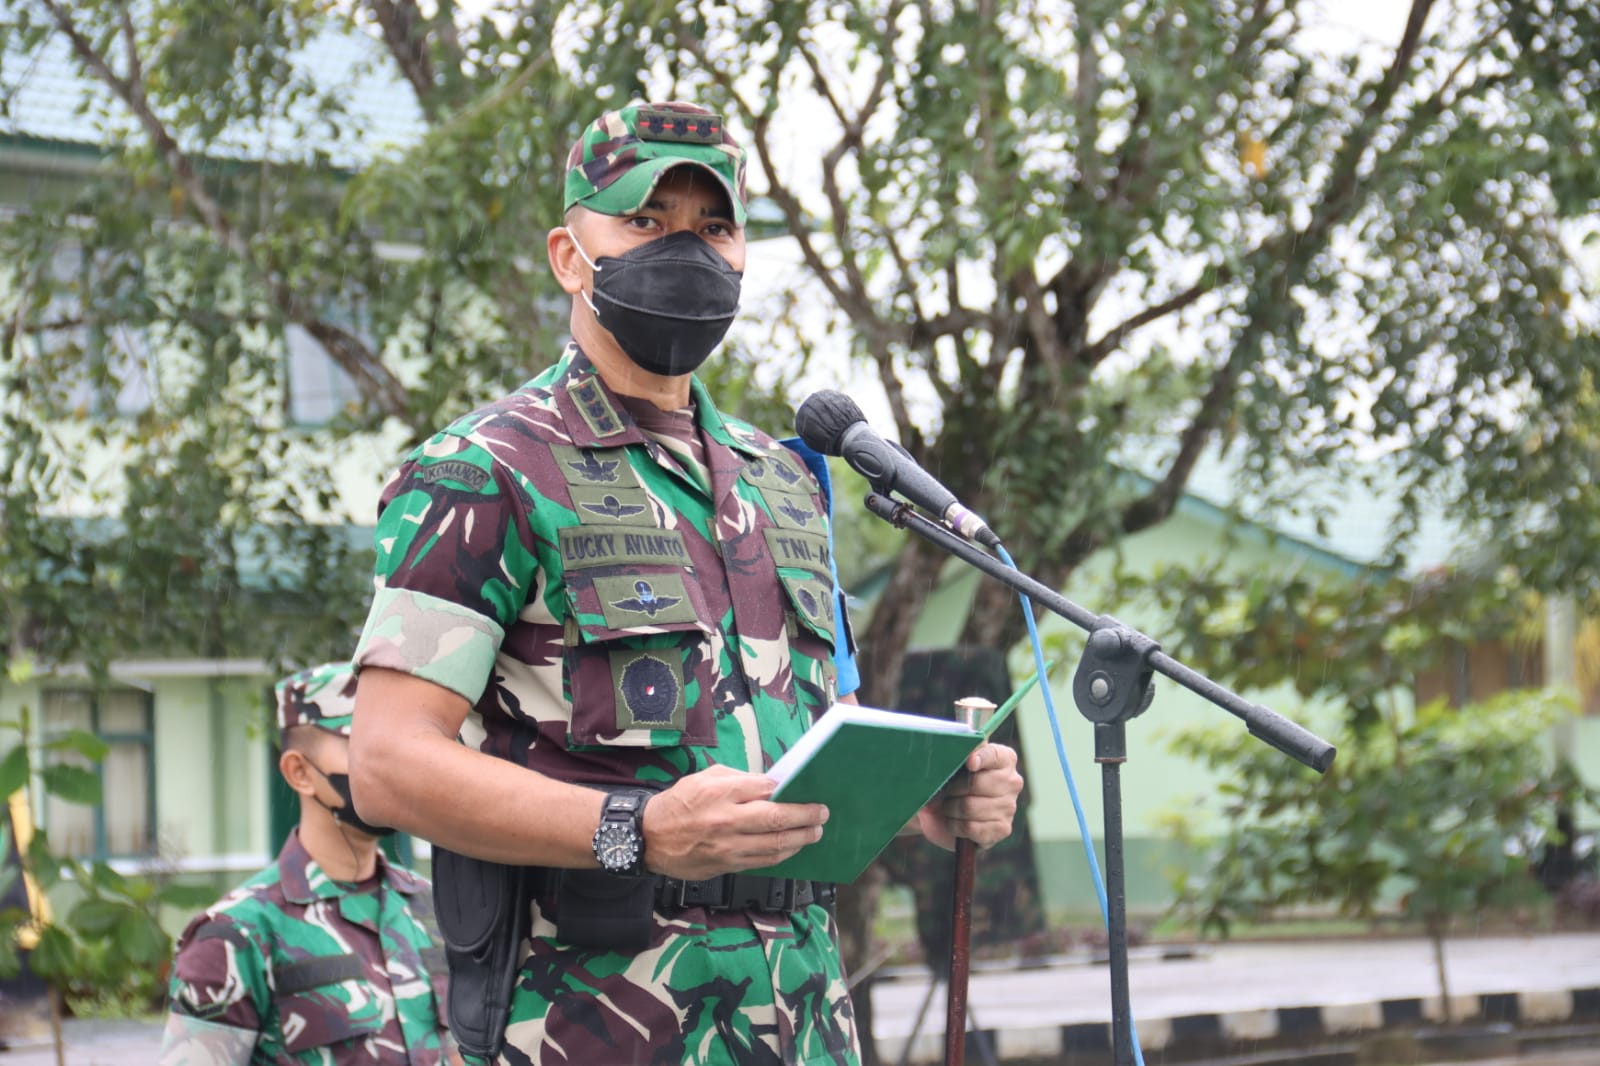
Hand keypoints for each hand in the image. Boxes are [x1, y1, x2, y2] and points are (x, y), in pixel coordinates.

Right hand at [640, 764, 828, 879]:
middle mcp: (726, 820)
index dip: (790, 792)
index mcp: (720, 792)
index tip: (805, 790)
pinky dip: (782, 855)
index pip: (766, 790)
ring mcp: (727, 847)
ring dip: (800, 839)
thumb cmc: (677, 804)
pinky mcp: (725, 866)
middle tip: (822, 813)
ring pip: (774, 846)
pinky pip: (762, 862)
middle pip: (777, 819)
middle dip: (806, 816)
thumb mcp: (703, 778)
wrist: (647, 838)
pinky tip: (792, 847)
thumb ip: (738, 780)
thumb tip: (769, 786)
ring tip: (815, 832)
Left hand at [915, 743, 1022, 850]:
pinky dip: (955, 825)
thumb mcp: (953, 764)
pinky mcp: (1002, 829)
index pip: (994, 755)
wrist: (944, 814)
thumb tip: (963, 743)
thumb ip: (960, 752)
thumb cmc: (951, 782)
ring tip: (947, 806)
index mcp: (1004, 759)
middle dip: (952, 789)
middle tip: (944, 791)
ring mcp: (1010, 807)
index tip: (969, 762)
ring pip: (970, 806)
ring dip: (950, 808)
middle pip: (977, 783)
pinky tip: (953, 821)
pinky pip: (971, 827)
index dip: (981, 757)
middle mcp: (1012, 781)